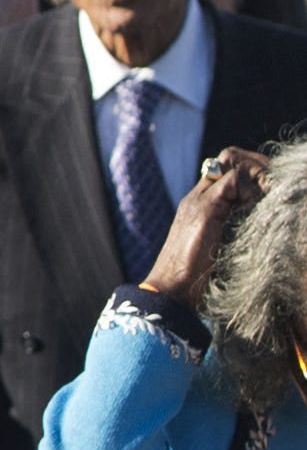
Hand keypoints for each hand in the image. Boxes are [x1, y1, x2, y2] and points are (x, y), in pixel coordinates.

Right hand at [143, 147, 268, 304]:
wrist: (171, 289)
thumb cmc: (194, 278)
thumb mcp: (219, 248)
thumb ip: (229, 231)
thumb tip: (256, 225)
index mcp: (201, 203)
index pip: (228, 168)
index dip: (253, 170)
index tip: (273, 187)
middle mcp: (198, 197)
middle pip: (230, 160)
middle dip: (259, 167)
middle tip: (278, 185)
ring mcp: (200, 201)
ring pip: (232, 165)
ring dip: (259, 177)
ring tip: (274, 196)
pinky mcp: (206, 210)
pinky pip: (233, 181)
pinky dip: (252, 191)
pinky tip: (261, 209)